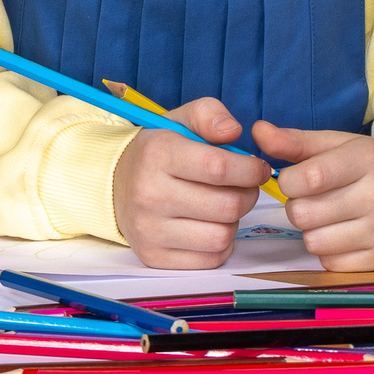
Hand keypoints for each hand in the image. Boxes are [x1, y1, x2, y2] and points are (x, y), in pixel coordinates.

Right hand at [111, 97, 268, 267]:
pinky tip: (208, 225)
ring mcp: (149, 230)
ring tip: (220, 205)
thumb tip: (233, 131)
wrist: (115, 185)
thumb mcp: (179, 121)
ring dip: (232, 221)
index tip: (257, 168)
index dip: (250, 170)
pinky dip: (219, 244)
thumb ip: (209, 115)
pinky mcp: (154, 257)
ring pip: (222, 236)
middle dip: (247, 195)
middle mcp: (149, 194)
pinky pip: (210, 259)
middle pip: (227, 206)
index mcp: (157, 154)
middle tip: (242, 187)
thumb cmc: (158, 152)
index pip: (219, 168)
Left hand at [257, 123, 373, 270]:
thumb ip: (296, 141)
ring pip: (314, 242)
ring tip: (331, 217)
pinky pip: (331, 264)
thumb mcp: (341, 145)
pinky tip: (346, 235)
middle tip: (315, 200)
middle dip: (299, 207)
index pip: (308, 177)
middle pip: (303, 214)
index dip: (288, 182)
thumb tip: (256, 131)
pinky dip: (330, 252)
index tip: (295, 179)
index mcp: (369, 158)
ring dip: (312, 231)